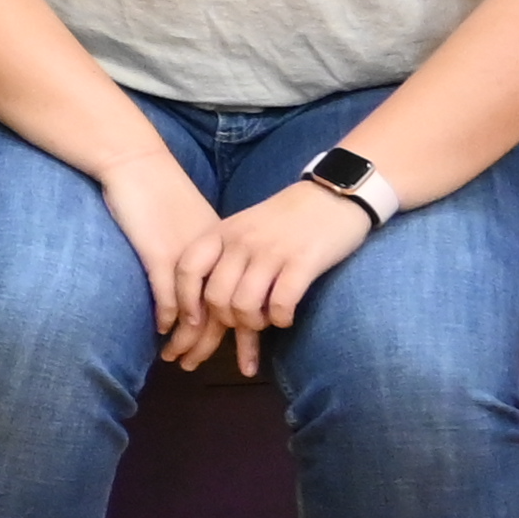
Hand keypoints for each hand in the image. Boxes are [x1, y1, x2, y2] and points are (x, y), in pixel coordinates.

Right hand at [102, 151, 232, 358]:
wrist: (138, 164)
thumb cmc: (162, 193)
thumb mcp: (191, 227)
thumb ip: (203, 258)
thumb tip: (204, 292)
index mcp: (224, 253)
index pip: (240, 304)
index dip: (244, 336)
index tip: (244, 362)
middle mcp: (212, 260)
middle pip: (221, 314)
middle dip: (213, 346)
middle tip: (201, 369)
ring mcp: (186, 258)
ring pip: (194, 310)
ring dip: (187, 339)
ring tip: (178, 359)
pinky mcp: (159, 253)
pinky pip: (167, 293)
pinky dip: (167, 315)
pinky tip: (164, 331)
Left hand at [170, 181, 374, 370]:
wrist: (332, 194)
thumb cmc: (284, 219)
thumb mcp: (244, 230)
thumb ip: (225, 258)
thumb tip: (206, 300)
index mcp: (222, 232)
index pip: (187, 270)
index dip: (186, 302)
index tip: (196, 321)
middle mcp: (241, 241)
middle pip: (216, 297)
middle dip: (227, 321)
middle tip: (244, 322)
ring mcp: (271, 250)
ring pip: (244, 304)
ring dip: (254, 323)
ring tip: (266, 320)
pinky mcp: (303, 261)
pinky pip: (281, 303)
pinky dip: (280, 319)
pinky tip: (286, 317)